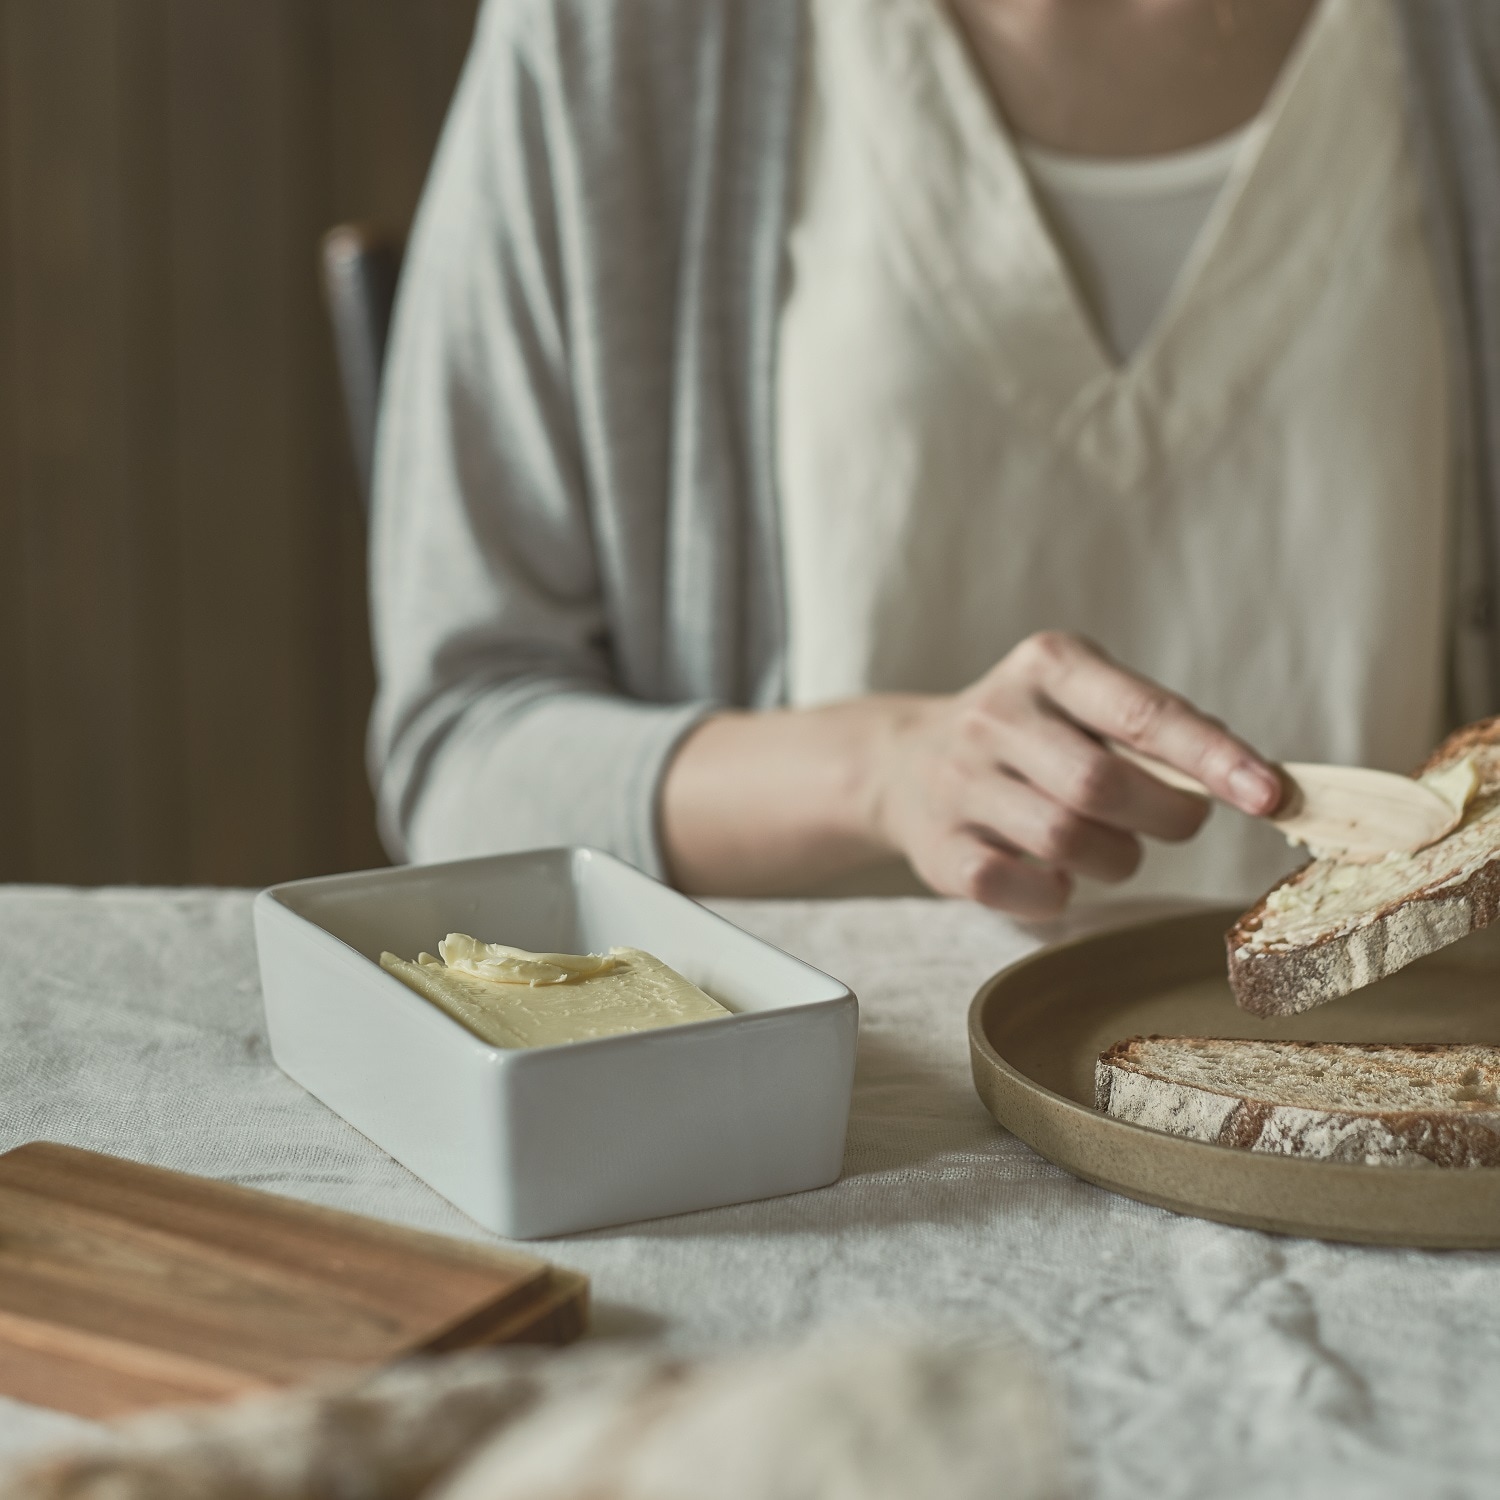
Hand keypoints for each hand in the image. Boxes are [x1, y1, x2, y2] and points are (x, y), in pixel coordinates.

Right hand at [866, 632, 1281, 916]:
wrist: (904, 763)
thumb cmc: (1030, 736)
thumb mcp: (1084, 700)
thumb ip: (1157, 728)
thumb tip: (1254, 778)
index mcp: (1047, 665)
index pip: (1144, 713)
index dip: (1214, 757)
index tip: (1270, 794)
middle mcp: (995, 716)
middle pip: (1104, 786)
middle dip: (1165, 817)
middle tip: (1178, 822)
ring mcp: (960, 783)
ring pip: (1067, 841)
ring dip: (1115, 858)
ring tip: (1109, 845)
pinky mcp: (940, 849)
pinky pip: (1020, 888)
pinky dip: (1057, 895)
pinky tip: (1056, 875)